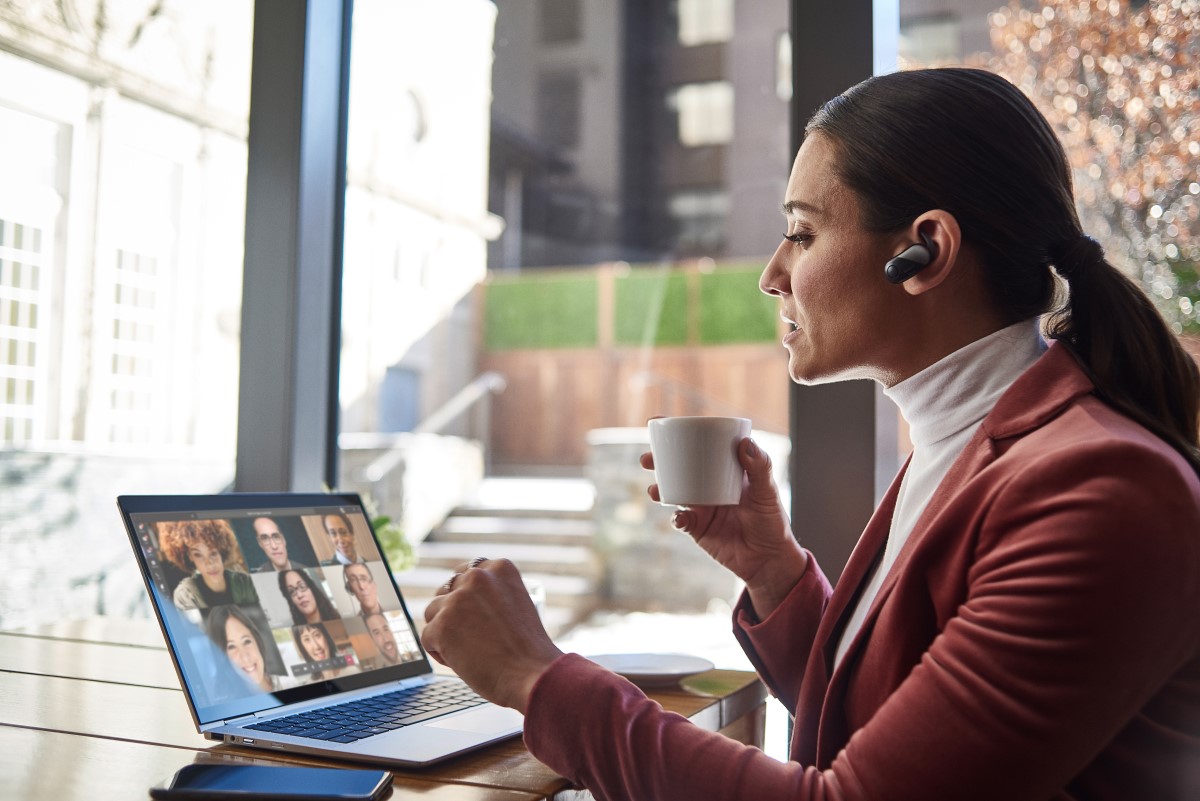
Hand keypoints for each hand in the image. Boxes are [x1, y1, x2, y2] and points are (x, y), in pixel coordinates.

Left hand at [422, 558, 562, 713]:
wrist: (533, 675)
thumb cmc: (527, 650)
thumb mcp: (516, 605)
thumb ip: (490, 595)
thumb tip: (460, 600)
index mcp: (500, 568)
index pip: (468, 572)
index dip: (467, 596)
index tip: (475, 615)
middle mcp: (477, 577)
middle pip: (446, 590)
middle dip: (452, 613)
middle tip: (472, 637)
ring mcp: (458, 600)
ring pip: (432, 613)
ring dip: (445, 632)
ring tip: (471, 651)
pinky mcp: (442, 625)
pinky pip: (427, 638)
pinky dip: (440, 654)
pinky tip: (465, 662)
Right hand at [642, 437, 807, 616]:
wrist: (768, 560)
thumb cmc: (772, 522)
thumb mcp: (767, 491)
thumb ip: (760, 467)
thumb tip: (745, 442)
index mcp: (723, 469)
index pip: (700, 446)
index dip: (680, 434)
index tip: (660, 422)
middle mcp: (708, 485)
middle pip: (678, 467)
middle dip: (658, 461)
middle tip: (648, 458)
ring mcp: (701, 506)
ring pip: (673, 492)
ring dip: (659, 488)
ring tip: (654, 490)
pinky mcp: (697, 528)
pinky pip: (680, 520)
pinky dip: (677, 518)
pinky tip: (680, 517)